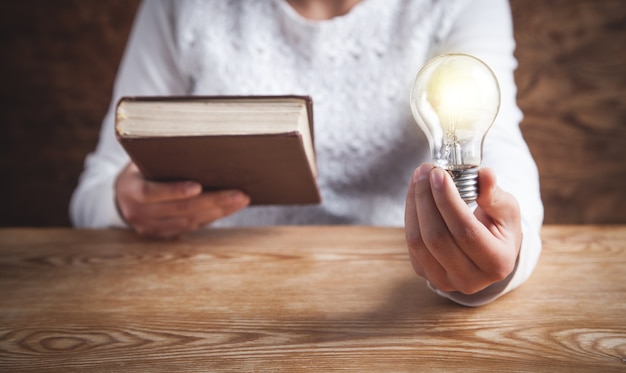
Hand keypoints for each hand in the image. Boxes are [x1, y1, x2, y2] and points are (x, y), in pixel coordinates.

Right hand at [115, 163, 249, 238]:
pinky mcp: (165, 235)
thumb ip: (162, 156)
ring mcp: (151, 228)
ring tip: (241, 199)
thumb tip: (197, 141)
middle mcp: (138, 213)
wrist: (125, 195)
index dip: (175, 191)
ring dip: (218, 211)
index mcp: (130, 191)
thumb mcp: (142, 158)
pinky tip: (230, 208)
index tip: (199, 186)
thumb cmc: (140, 168)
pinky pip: (192, 227)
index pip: (151, 193)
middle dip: (212, 201)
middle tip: (239, 194)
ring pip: (190, 221)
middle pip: (180, 210)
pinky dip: (213, 217)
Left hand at [405, 163, 521, 294]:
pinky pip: (411, 243)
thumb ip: (494, 194)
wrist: (489, 252)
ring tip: (418, 177)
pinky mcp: (426, 274)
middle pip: (436, 237)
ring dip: (414, 204)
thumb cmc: (500, 228)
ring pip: (418, 241)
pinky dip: (410, 214)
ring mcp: (445, 281)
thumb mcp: (506, 210)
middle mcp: (470, 279)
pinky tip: (416, 194)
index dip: (448, 201)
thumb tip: (484, 174)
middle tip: (425, 170)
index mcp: (497, 263)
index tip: (438, 174)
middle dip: (426, 198)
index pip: (465, 231)